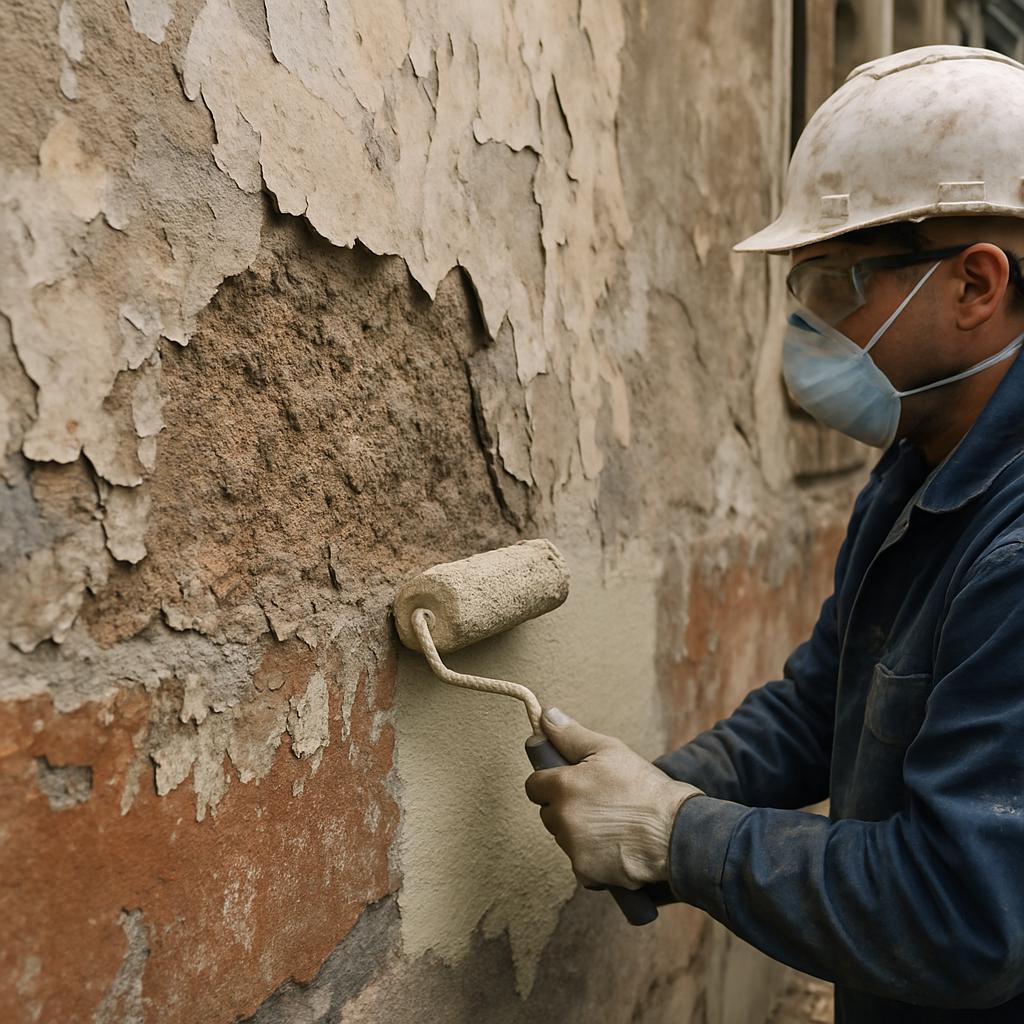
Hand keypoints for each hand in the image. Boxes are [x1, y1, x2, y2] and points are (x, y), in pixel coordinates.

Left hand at [524, 707, 702, 890]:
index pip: (534, 785)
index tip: (572, 782)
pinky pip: (580, 862)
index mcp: (562, 786)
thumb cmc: (644, 787)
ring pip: (564, 837)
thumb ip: (571, 735)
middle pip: (548, 812)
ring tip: (612, 822)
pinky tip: (616, 844)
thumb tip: (546, 716)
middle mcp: (562, 818)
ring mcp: (572, 848)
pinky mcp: (586, 872)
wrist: (676, 830)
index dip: (552, 782)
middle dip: (566, 807)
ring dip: (579, 832)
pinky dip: (593, 856)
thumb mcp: (609, 750)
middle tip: (598, 801)